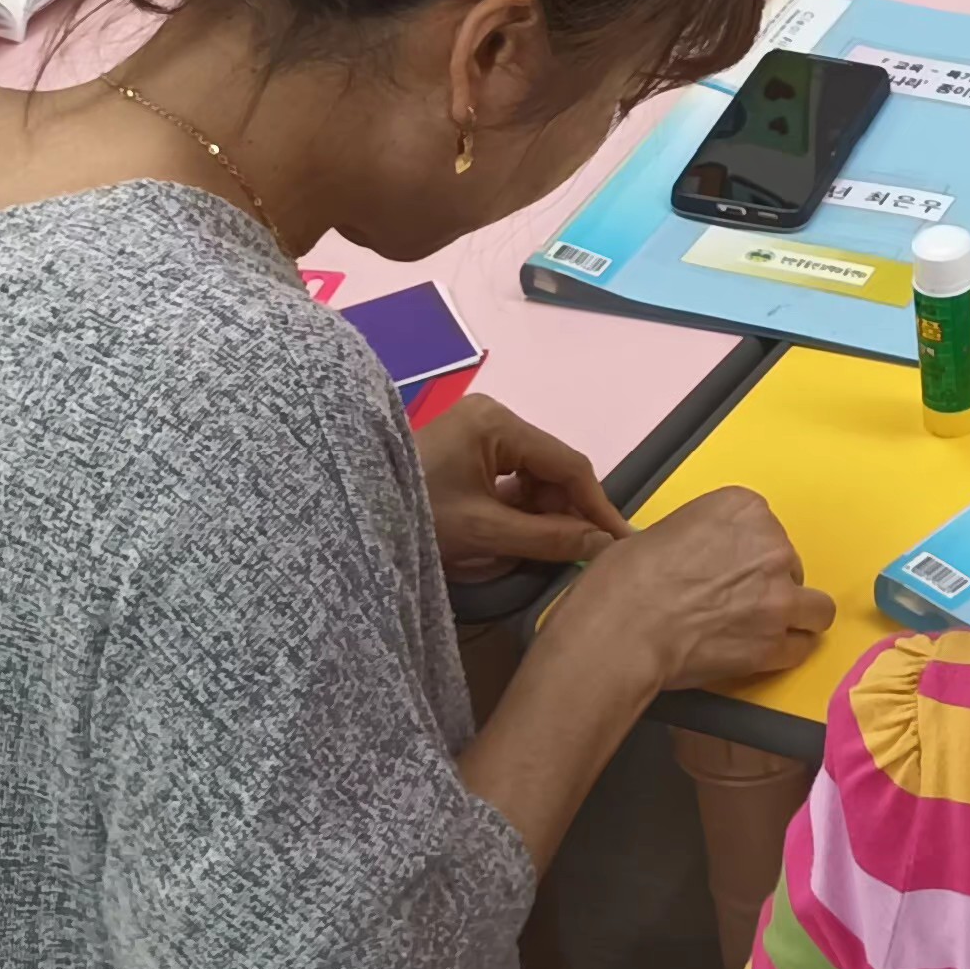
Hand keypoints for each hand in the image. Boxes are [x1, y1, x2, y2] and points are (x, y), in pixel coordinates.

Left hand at [420, 393, 629, 574]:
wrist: (349, 517)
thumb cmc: (414, 518)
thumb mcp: (483, 532)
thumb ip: (548, 538)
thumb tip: (602, 546)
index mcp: (496, 423)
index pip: (566, 463)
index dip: (596, 504)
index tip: (619, 540)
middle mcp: (492, 417)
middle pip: (550, 466)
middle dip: (567, 509)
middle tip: (583, 551)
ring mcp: (477, 432)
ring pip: (533, 474)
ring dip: (545, 511)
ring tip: (550, 548)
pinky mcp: (465, 450)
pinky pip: (510, 477)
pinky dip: (521, 507)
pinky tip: (525, 535)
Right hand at [562, 487, 827, 694]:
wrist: (623, 627)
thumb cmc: (626, 577)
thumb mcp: (664, 530)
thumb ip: (702, 537)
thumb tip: (700, 559)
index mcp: (744, 508)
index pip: (766, 528)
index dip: (748, 553)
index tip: (727, 569)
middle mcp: (772, 546)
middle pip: (791, 566)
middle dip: (770, 584)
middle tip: (735, 603)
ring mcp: (780, 596)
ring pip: (816, 609)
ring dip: (795, 617)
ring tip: (764, 630)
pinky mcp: (776, 643)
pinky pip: (801, 647)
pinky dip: (784, 651)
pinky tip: (760, 654)